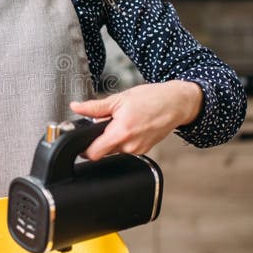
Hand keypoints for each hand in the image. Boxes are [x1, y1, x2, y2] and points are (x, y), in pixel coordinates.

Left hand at [70, 80, 203, 159]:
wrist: (176, 103)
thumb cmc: (152, 99)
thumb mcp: (119, 99)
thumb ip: (95, 107)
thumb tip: (76, 107)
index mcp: (121, 132)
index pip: (93, 153)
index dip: (84, 149)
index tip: (82, 141)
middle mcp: (130, 145)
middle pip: (103, 151)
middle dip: (100, 140)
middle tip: (104, 124)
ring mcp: (138, 150)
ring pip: (115, 150)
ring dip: (113, 139)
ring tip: (121, 122)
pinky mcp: (144, 150)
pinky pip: (126, 148)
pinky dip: (124, 140)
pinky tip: (131, 127)